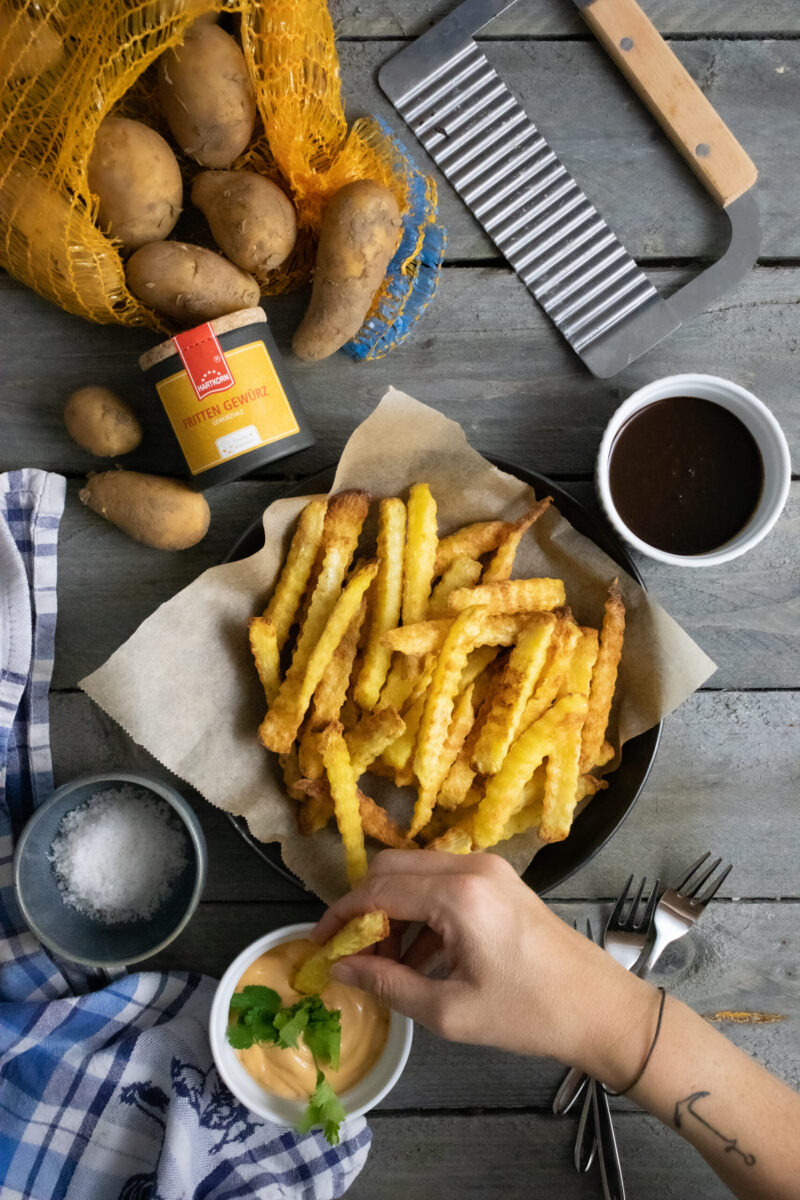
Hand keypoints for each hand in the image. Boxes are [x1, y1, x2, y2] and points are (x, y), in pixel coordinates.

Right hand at [312, 849, 658, 1085]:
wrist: (601, 1007)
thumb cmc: (529, 1014)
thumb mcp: (450, 1010)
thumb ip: (388, 984)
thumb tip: (340, 969)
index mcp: (458, 894)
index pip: (377, 890)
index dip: (340, 917)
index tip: (317, 946)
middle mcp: (471, 866)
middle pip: (392, 868)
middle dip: (363, 908)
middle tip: (351, 954)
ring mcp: (489, 869)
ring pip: (416, 873)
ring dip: (392, 911)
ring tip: (384, 965)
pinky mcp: (500, 880)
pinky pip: (443, 883)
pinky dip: (420, 911)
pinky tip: (418, 958)